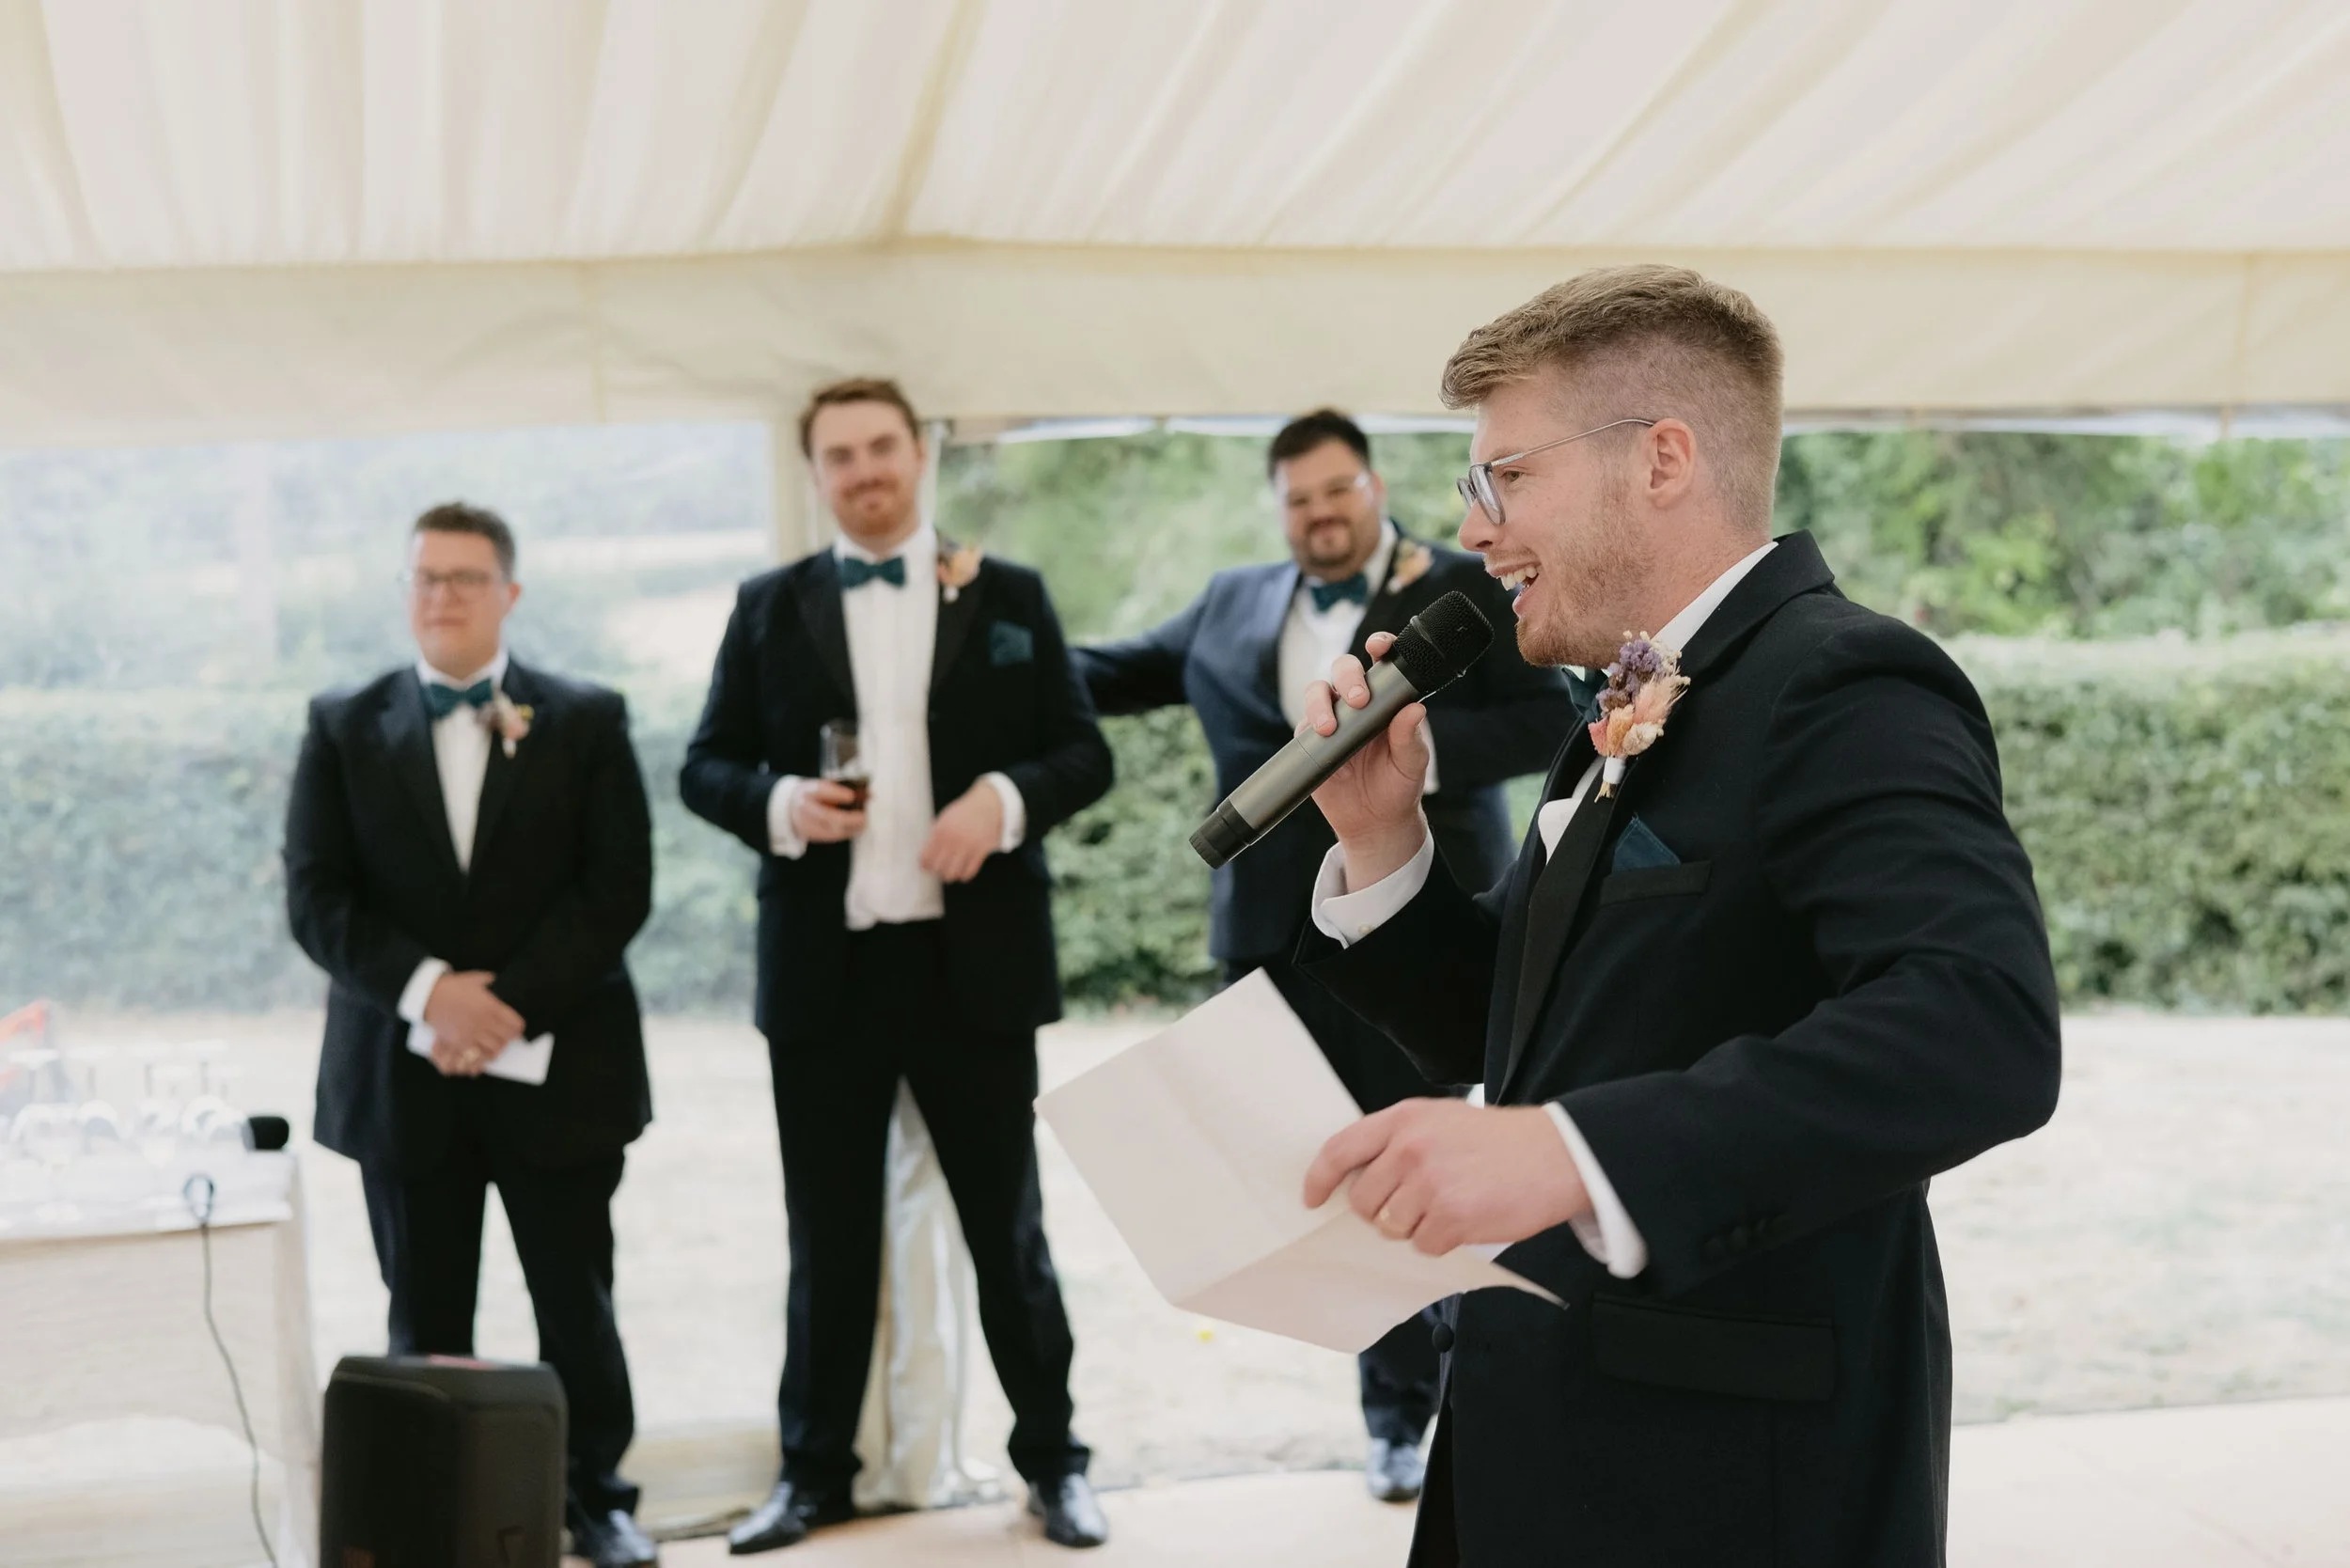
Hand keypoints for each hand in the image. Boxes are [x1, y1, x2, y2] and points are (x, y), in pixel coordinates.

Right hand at [421, 970, 521, 1076]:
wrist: (428, 996)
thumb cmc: (453, 986)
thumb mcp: (476, 979)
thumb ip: (491, 982)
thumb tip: (500, 982)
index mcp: (491, 1006)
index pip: (515, 1025)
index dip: (518, 1027)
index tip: (516, 1027)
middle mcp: (484, 1022)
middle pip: (506, 1039)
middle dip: (508, 1039)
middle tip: (505, 1036)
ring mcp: (471, 1034)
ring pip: (494, 1050)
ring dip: (497, 1048)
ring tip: (494, 1043)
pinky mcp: (459, 1043)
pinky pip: (477, 1055)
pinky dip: (482, 1055)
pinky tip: (482, 1050)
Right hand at [792, 779, 868, 842]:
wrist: (791, 808)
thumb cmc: (814, 795)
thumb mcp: (824, 786)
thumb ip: (845, 789)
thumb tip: (871, 794)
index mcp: (808, 791)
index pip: (820, 791)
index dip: (836, 793)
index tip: (851, 795)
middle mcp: (805, 807)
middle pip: (826, 816)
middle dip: (848, 818)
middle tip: (863, 816)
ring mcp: (806, 823)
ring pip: (830, 830)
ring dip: (851, 827)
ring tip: (864, 822)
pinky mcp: (812, 835)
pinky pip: (831, 837)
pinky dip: (847, 833)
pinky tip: (857, 829)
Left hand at [921, 782, 1003, 883]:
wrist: (986, 805)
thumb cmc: (962, 814)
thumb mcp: (943, 820)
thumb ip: (934, 837)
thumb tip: (924, 860)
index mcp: (941, 831)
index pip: (926, 859)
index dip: (924, 865)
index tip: (926, 865)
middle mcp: (954, 839)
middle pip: (938, 869)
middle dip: (937, 870)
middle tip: (939, 867)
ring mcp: (969, 845)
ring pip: (953, 874)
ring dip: (950, 874)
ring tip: (951, 870)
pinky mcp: (982, 851)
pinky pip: (969, 873)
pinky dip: (964, 875)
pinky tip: (962, 870)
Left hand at [1303, 1099, 1590, 1255]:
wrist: (1555, 1154)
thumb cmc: (1497, 1140)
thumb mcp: (1440, 1119)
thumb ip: (1398, 1140)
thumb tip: (1359, 1177)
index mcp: (1403, 1120)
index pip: (1340, 1150)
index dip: (1319, 1179)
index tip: (1312, 1198)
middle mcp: (1409, 1149)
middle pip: (1362, 1201)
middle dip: (1380, 1211)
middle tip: (1413, 1203)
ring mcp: (1429, 1184)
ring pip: (1390, 1227)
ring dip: (1413, 1227)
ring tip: (1446, 1206)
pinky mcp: (1451, 1217)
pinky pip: (1422, 1245)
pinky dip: (1439, 1240)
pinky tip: (1465, 1218)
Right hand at [1304, 631, 1431, 887]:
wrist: (1375, 823)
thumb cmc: (1399, 786)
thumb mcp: (1412, 763)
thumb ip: (1410, 737)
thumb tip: (1415, 709)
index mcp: (1387, 700)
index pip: (1382, 663)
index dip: (1379, 646)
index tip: (1380, 646)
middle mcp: (1357, 703)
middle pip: (1344, 668)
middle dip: (1348, 675)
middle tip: (1358, 699)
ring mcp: (1332, 718)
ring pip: (1318, 690)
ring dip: (1321, 701)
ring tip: (1330, 726)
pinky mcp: (1311, 739)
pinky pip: (1304, 722)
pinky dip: (1309, 723)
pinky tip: (1320, 736)